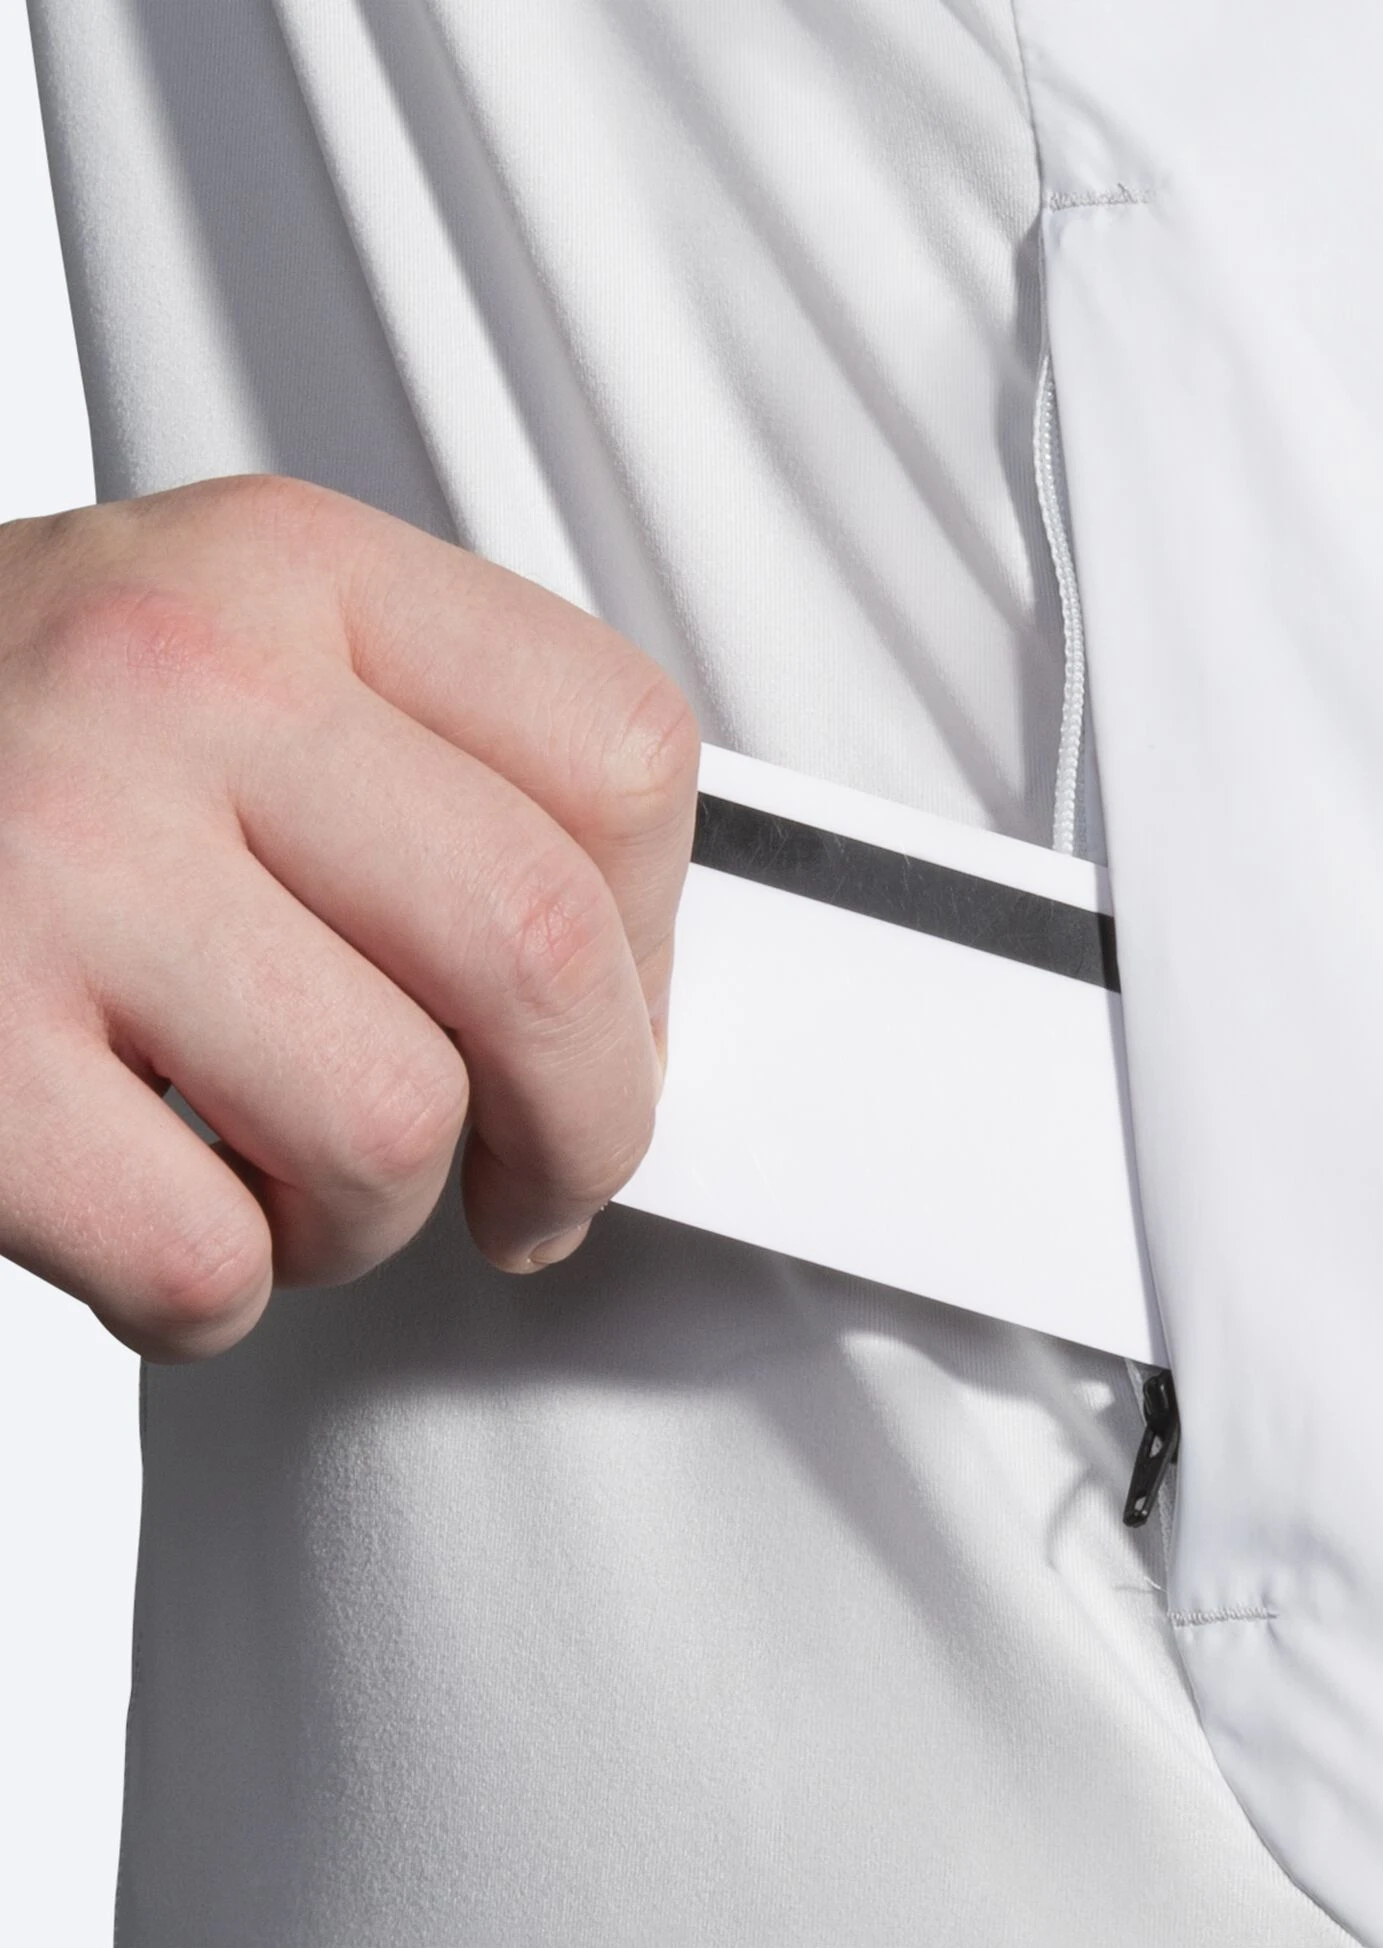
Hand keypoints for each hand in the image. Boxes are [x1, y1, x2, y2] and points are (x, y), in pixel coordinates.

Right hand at [0, 476, 696, 1358]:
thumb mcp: (229, 658)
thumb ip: (433, 771)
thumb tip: (632, 988)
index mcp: (291, 573)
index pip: (622, 755)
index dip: (657, 938)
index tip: (619, 1019)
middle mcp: (177, 680)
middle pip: (542, 950)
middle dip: (587, 1125)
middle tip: (545, 1181)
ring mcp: (47, 853)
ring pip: (391, 1124)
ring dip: (373, 1218)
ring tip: (296, 1182)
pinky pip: (201, 1253)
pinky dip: (215, 1291)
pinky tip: (171, 1221)